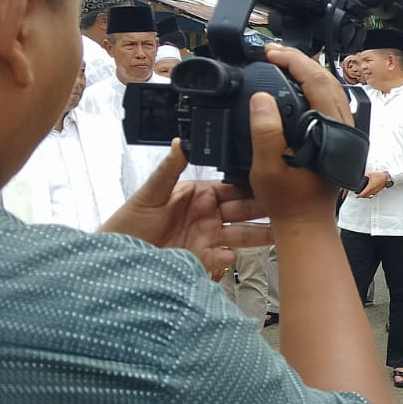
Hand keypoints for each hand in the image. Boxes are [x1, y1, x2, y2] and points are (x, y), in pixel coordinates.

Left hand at [100, 141, 271, 277]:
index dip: (252, 184)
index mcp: (199, 195)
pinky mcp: (203, 260)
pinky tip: (231, 254)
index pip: (232, 187)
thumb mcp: (149, 194)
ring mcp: (208, 238)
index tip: (270, 179)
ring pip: (243, 234)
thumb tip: (181, 143)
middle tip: (287, 204)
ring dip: (261, 233)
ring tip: (279, 231)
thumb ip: (168, 171)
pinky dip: (229, 256)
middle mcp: (208, 216)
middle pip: (245, 210)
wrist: (115, 259)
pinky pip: (223, 257)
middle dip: (266, 208)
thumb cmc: (128, 224)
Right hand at [247, 45, 353, 223]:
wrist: (306, 224)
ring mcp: (344, 133)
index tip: (271, 53)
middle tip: (273, 52)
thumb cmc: (288, 202)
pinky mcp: (339, 138)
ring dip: (308, 73)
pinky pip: (329, 103)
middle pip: (327, 81)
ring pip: (332, 91)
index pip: (317, 83)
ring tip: (282, 63)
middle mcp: (344, 129)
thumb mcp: (267, 168)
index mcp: (331, 132)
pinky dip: (313, 88)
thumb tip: (262, 98)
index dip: (294, 62)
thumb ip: (266, 132)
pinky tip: (296, 88)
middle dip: (300, 61)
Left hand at [356, 171, 389, 198]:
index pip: (363, 193)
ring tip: (362, 195)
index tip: (356, 196)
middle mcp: (373, 190)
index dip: (359, 195)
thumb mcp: (369, 174)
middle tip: (358, 196)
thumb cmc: (380, 175)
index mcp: (370, 186)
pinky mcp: (378, 191)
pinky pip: (372, 194)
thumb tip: (360, 177)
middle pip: (366, 196)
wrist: (386, 177)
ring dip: (365, 196)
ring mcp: (376, 191)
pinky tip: (368, 193)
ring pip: (369, 196)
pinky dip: (369, 195)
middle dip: (361, 196)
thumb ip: (364, 176)